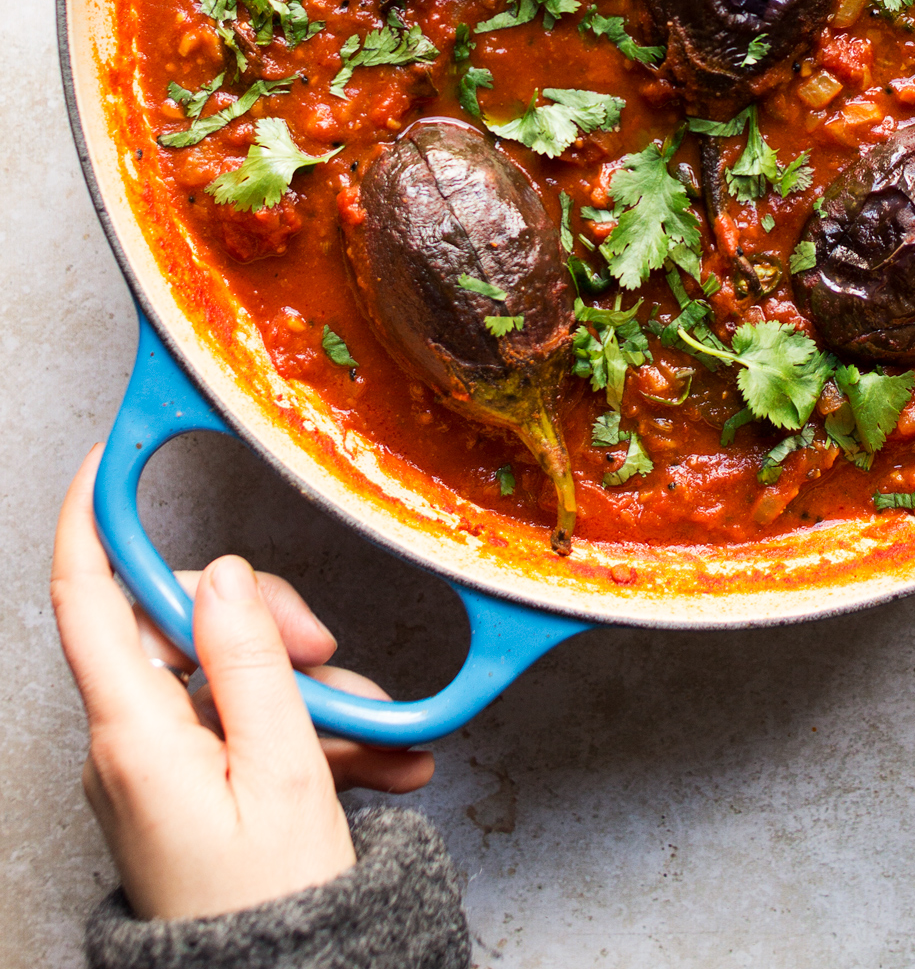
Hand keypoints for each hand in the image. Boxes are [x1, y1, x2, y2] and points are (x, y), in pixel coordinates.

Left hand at [52, 447, 434, 920]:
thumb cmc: (270, 907)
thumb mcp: (282, 769)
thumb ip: (249, 660)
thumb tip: (225, 572)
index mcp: (133, 734)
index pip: (86, 598)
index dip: (89, 519)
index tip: (107, 458)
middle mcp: (130, 744)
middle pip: (183, 626)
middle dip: (267, 623)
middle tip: (330, 653)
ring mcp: (157, 769)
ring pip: (229, 676)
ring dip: (309, 691)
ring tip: (375, 737)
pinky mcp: (188, 790)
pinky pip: (244, 727)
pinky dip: (307, 734)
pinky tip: (374, 761)